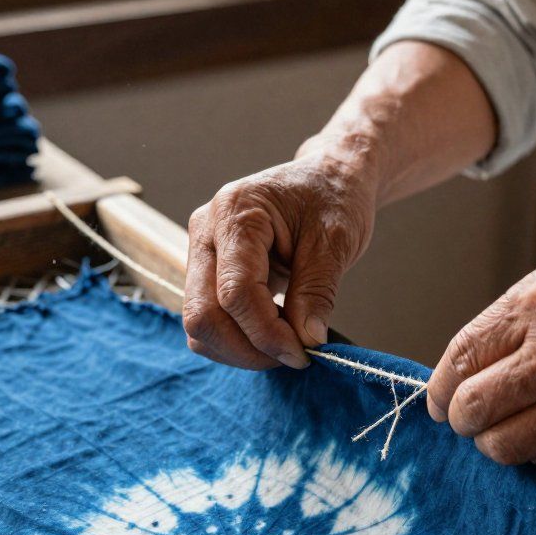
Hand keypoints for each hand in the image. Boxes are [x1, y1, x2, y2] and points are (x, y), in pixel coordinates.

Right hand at [183, 150, 377, 368]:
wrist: (328, 178)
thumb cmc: (333, 197)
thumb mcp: (336, 241)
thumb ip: (317, 291)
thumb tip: (306, 340)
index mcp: (236, 212)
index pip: (235, 292)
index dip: (267, 333)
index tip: (303, 353)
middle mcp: (206, 231)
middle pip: (203, 315)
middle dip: (248, 349)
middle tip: (295, 356)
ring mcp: (201, 253)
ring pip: (199, 326)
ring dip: (241, 349)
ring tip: (287, 342)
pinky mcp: (207, 273)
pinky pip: (209, 320)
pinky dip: (238, 339)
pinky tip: (273, 332)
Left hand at [426, 245, 535, 464]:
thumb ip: (511, 324)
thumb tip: (462, 374)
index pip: (460, 359)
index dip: (440, 389)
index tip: (439, 401)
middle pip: (472, 410)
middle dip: (461, 419)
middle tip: (468, 418)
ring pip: (505, 446)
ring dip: (495, 442)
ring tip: (509, 426)